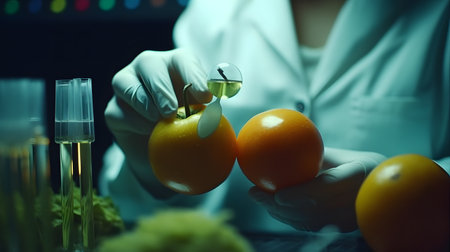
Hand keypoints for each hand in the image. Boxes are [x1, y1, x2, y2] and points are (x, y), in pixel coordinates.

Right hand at [104, 49, 211, 197]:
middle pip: (149, 64)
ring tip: (159, 119)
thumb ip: (212, 108)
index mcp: (175, 64)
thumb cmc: (189, 127)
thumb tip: (227, 99)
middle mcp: (148, 68)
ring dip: (144, 101)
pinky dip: (134, 121)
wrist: (163, 152)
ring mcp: (127, 85)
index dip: (194, 75)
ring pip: (125, 82)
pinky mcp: (113, 109)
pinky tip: (148, 131)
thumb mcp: (204, 117)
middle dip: (162, 86)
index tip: (205, 97)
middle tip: (173, 110)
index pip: (183, 60)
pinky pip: (118, 111)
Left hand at [249, 147, 385, 231]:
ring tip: (259, 200)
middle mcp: (356, 199)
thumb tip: (282, 146)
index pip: (327, 187)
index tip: (278, 195)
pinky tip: (274, 209)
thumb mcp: (342, 155)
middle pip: (312, 208)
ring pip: (309, 220)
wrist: (386, 187)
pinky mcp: (344, 227)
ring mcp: (350, 217)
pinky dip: (290, 218)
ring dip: (280, 213)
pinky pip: (312, 225)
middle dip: (279, 205)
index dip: (301, 194)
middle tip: (255, 194)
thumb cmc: (360, 164)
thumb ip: (316, 156)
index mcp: (357, 174)